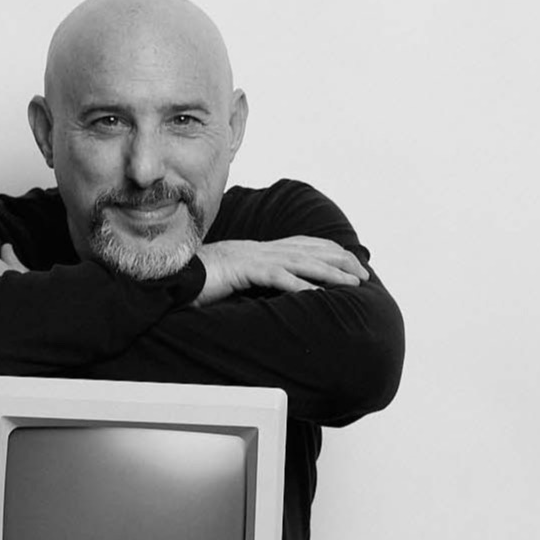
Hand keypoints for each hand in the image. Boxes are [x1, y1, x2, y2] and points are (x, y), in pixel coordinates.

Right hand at [193, 236, 367, 306]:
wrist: (175, 273)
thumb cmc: (202, 279)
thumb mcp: (236, 278)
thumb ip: (255, 279)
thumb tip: (273, 290)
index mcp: (262, 250)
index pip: (306, 246)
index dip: (331, 254)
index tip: (352, 266)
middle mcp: (263, 250)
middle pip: (312, 251)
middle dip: (341, 262)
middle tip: (364, 275)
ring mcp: (254, 258)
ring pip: (302, 263)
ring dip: (330, 274)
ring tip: (352, 284)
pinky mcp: (244, 270)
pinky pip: (277, 277)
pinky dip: (299, 285)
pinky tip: (317, 294)